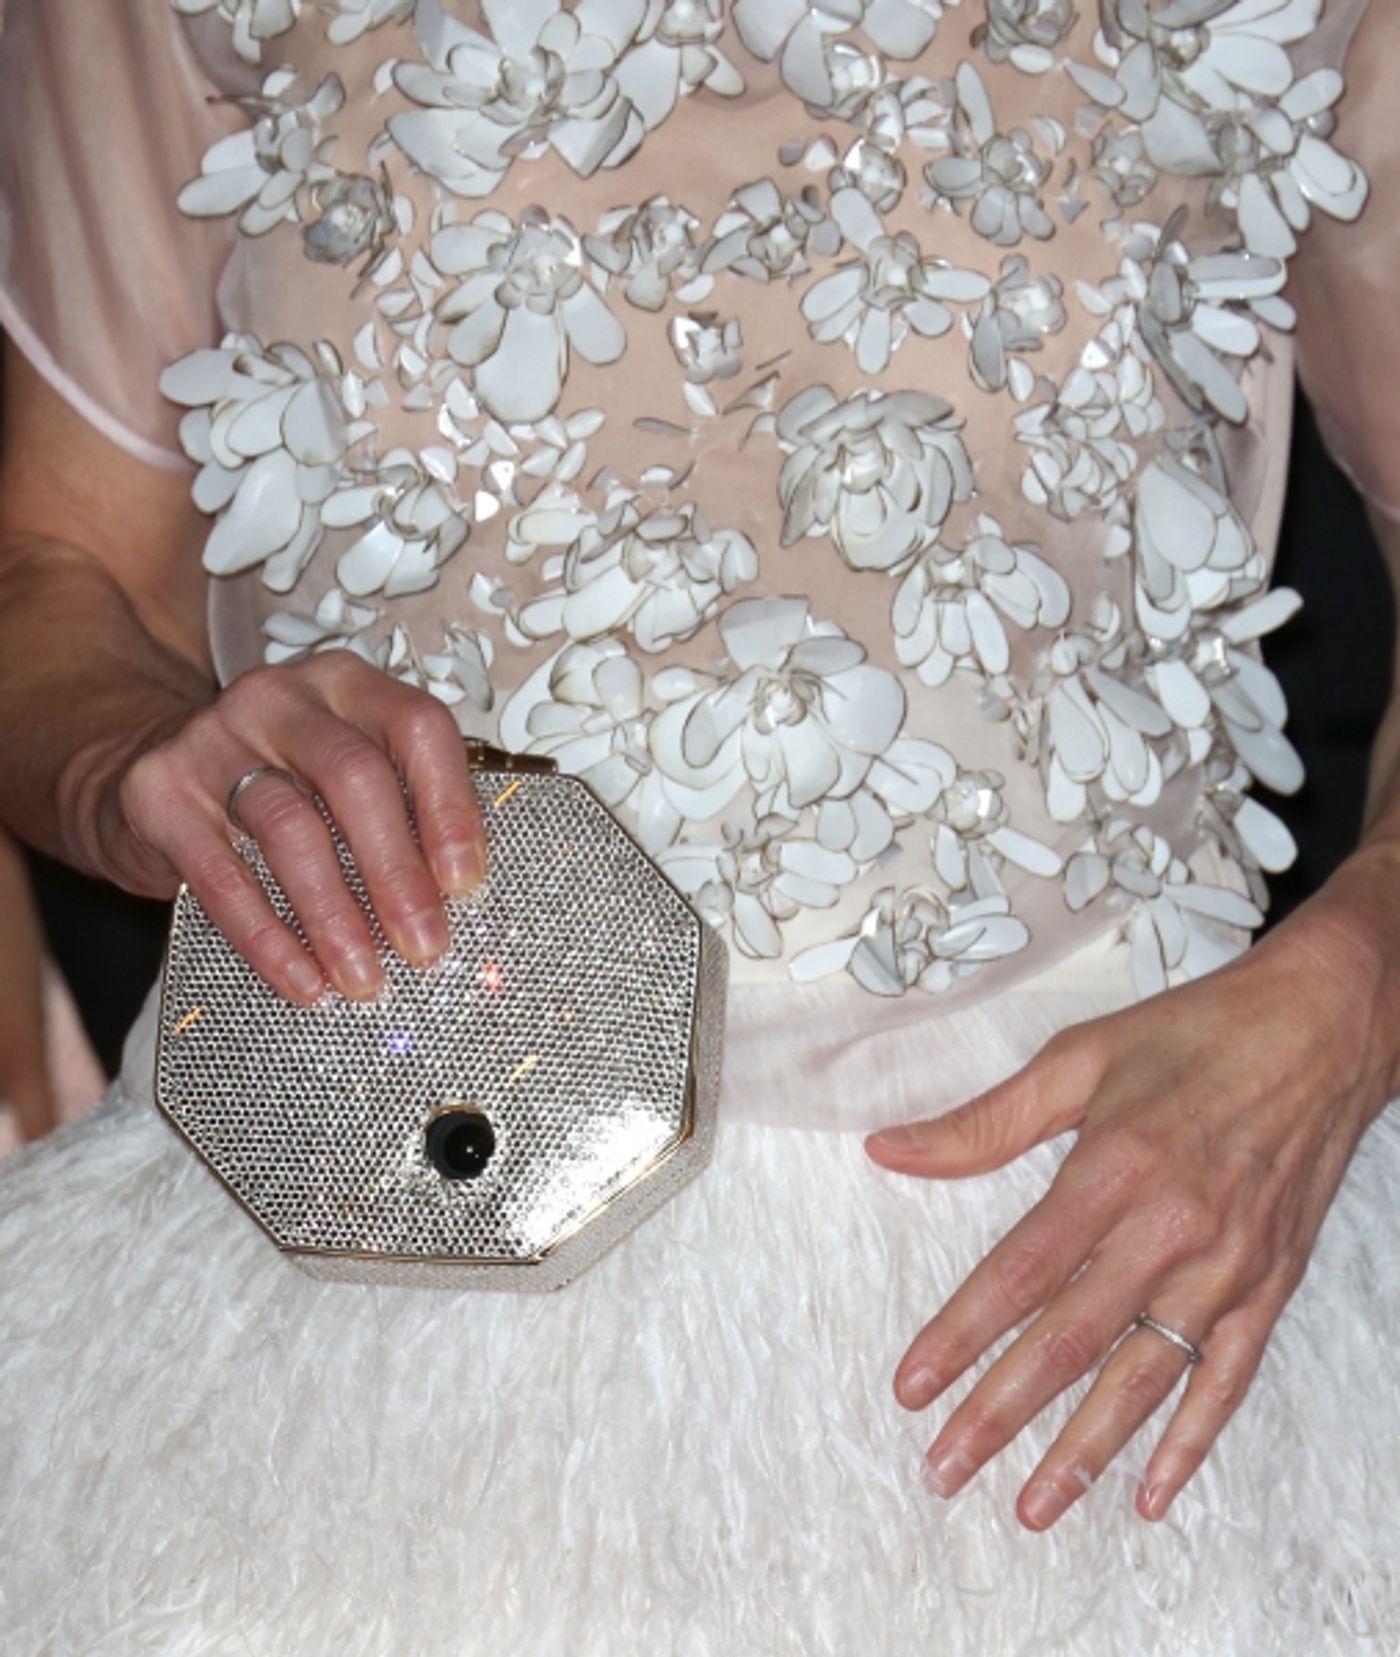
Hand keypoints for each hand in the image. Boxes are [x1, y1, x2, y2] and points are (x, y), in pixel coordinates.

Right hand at [109, 654, 485, 1003]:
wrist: (145, 768)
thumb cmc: (276, 781)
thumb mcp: (340, 773)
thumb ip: (400, 814)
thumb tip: (453, 902)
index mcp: (348, 686)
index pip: (417, 728)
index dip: (449, 806)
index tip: (464, 881)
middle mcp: (283, 699)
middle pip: (355, 777)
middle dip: (396, 872)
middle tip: (422, 944)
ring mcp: (214, 738)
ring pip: (291, 828)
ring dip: (335, 915)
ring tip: (362, 977)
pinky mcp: (160, 792)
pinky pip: (222, 876)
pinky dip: (268, 937)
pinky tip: (301, 979)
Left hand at [864, 891, 1398, 1530]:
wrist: (1322, 1027)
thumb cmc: (1194, 1035)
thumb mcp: (1079, 1058)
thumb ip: (985, 1120)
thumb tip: (889, 1149)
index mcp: (1114, 1168)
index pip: (1020, 1273)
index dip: (960, 1335)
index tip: (912, 1386)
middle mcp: (1170, 1229)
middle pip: (1071, 1340)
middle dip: (1002, 1412)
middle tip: (946, 1469)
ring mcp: (1226, 1266)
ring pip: (1145, 1377)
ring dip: (1086, 1448)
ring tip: (1034, 1505)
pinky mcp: (1269, 1284)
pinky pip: (1226, 1378)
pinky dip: (1190, 1441)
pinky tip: (1153, 1493)